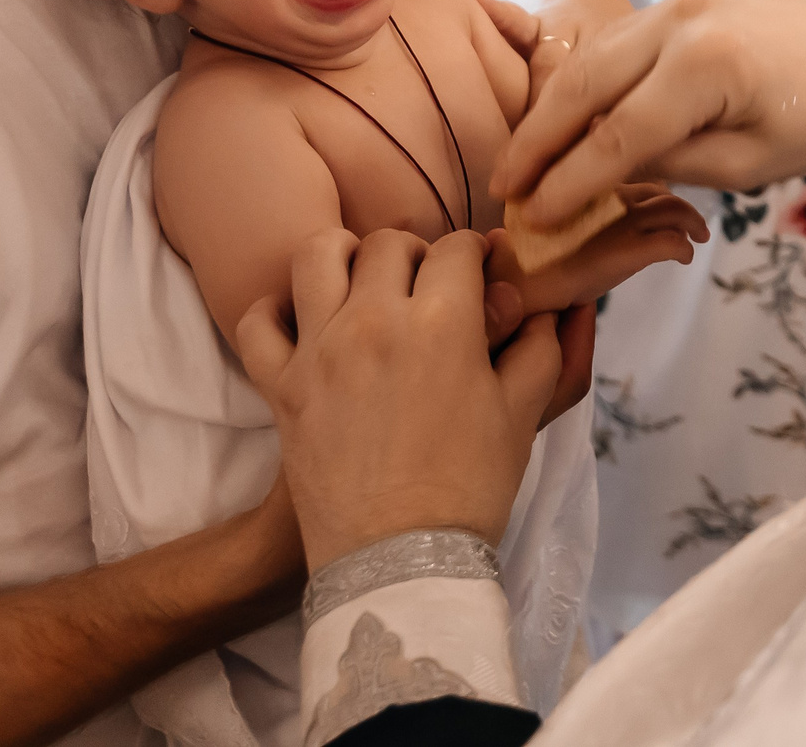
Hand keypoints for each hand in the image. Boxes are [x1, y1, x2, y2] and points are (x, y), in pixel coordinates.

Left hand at [238, 228, 560, 568]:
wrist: (401, 562)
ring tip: (361, 284)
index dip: (474, 255)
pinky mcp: (281, 385)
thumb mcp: (523, 414)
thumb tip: (546, 305)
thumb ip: (539, 347)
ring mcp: (320, 350)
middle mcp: (374, 320)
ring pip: (318, 254)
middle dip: (416, 255)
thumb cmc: (470, 490)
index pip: (457, 249)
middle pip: (389, 243)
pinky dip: (276, 311)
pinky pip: (259, 321)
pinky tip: (303, 324)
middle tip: (426, 288)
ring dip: (345, 257)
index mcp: (442, 324)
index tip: (479, 272)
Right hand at [486, 183, 708, 314]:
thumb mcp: (555, 209)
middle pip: (661, 186)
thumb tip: (598, 196)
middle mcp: (612, 192)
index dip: (658, 176)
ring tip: (699, 237)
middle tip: (696, 223)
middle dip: (682, 203)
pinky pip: (671, 243)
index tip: (666, 191)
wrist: (517, 278)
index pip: (638, 161)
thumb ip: (579, 194)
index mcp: (596, 178)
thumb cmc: (531, 248)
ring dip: (693, 224)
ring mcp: (621, 220)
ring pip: (674, 210)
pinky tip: (682, 258)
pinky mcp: (628, 250)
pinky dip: (683, 249)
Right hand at [490, 0, 805, 231]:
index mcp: (705, 68)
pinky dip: (583, 81)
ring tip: (521, 158)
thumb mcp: (749, 164)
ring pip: (590, 57)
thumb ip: (670, 165)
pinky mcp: (681, 1)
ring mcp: (677, 4)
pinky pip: (615, 43)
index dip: (568, 180)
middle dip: (536, 139)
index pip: (616, 135)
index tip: (531, 215)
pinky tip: (563, 117)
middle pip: (583, 86)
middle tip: (502, 184)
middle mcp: (679, 23)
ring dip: (550, 108)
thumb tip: (603, 172)